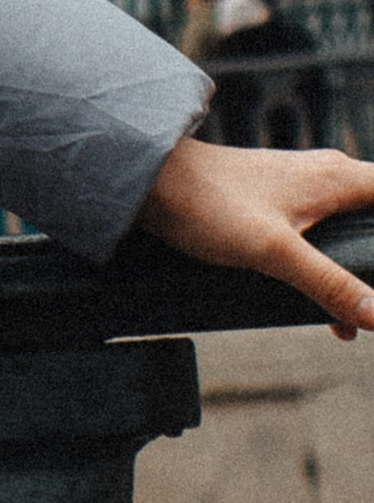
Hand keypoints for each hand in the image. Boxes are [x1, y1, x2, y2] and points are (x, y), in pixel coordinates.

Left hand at [135, 134, 373, 338]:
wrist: (150, 183)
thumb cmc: (207, 205)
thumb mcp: (274, 253)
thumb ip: (329, 284)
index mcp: (340, 178)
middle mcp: (329, 177)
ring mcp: (304, 190)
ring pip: (355, 232)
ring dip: (361, 275)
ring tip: (357, 324)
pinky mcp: (281, 206)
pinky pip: (326, 239)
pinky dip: (336, 273)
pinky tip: (333, 317)